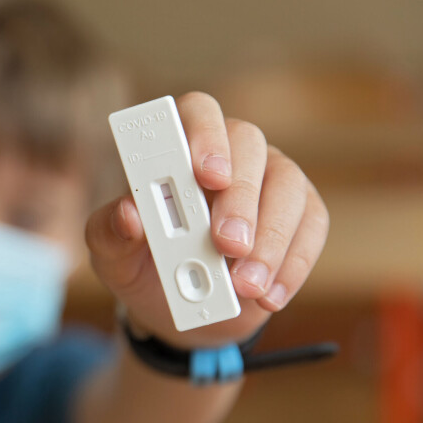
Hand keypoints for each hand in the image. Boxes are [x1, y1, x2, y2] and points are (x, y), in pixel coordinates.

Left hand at [85, 92, 328, 348]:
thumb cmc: (141, 265)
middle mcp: (231, 152)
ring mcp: (271, 179)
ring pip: (287, 187)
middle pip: (247, 147)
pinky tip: (268, 296)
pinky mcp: (303, 214)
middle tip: (227, 244)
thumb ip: (111, 231)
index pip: (197, 112)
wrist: (177, 310)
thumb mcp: (112, 255)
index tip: (204, 174)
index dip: (204, 136)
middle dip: (238, 198)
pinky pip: (311, 227)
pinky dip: (292, 264)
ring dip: (269, 240)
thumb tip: (128, 213)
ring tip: (245, 286)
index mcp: (178, 147)